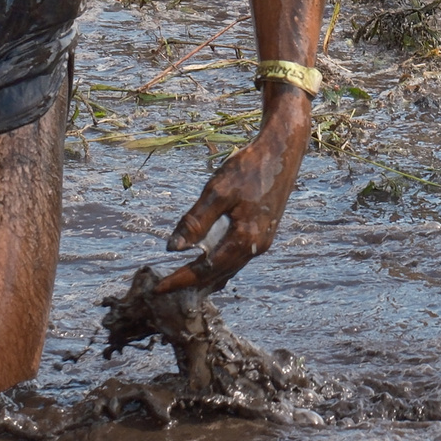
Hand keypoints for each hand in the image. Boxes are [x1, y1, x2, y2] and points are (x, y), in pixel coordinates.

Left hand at [157, 99, 307, 292]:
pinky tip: (210, 264)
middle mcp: (256, 247)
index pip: (206, 269)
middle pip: (219, 274)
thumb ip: (195, 222)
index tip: (158, 289)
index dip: (181, 279)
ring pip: (230, 268)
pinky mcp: (264, 232)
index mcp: (245, 239)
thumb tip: (173, 249)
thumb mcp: (217, 191)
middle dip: (192, 283)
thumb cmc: (249, 167)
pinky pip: (238, 258)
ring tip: (184, 283)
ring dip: (206, 277)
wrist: (282, 149)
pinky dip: (220, 265)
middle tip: (165, 290)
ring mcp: (263, 241)